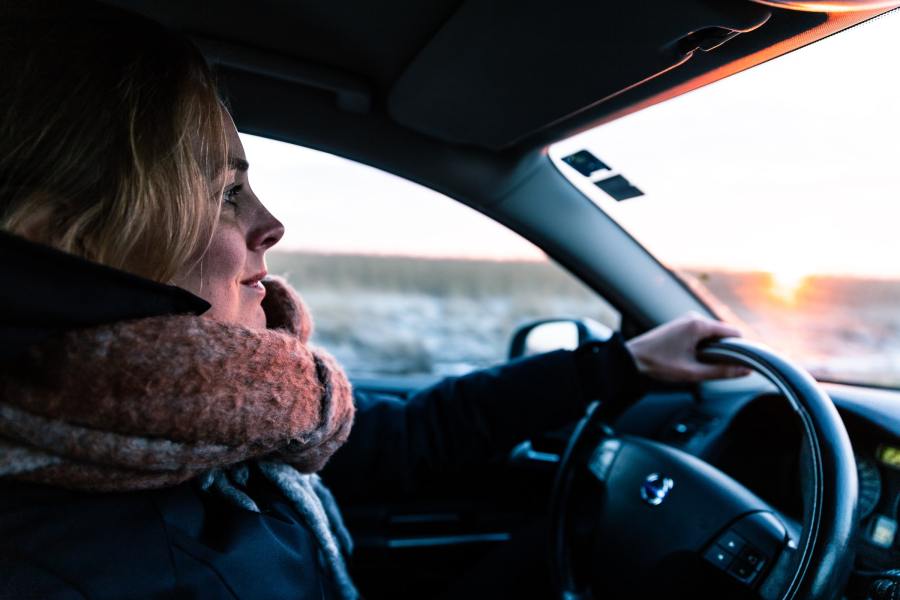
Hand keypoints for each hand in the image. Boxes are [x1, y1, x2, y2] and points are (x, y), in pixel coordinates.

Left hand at [625, 313, 751, 382]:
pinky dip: (704, 346)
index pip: (733, 332)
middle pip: (724, 333)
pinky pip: (702, 334)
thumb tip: (745, 371)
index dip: (741, 349)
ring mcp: (687, 320)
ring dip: (713, 349)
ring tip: (701, 364)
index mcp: (698, 324)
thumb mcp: (692, 373)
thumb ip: (721, 372)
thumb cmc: (658, 364)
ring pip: (713, 335)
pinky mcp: (681, 325)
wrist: (631, 359)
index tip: (740, 364)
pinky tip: (694, 358)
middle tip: (716, 368)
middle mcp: (694, 317)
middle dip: (725, 350)